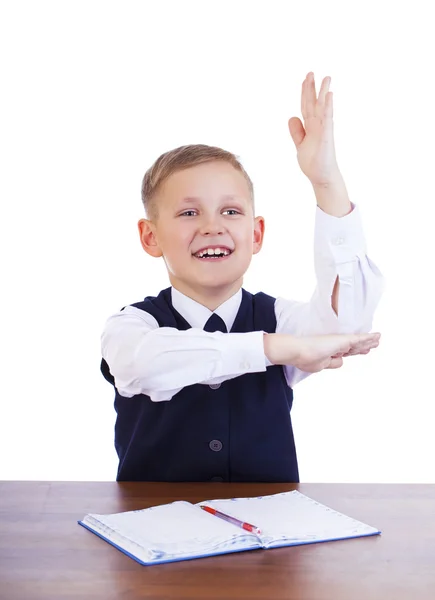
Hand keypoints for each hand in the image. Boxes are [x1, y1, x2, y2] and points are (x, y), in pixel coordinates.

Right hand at [263, 332, 380, 372]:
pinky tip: (377, 336)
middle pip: (354, 346)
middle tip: (374, 344)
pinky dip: (369, 338)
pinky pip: (360, 338)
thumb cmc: (305, 358)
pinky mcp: (343, 340)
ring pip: (359, 342)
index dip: (355, 351)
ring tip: (378, 339)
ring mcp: (340, 342)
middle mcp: (336, 346)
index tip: (362, 351)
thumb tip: (342, 361)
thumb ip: (332, 363)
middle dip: (364, 346)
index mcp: (330, 353)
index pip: (346, 352)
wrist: (299, 351)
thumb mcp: (321, 366)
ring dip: (370, 341)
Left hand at [288, 72, 341, 186]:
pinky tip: (329, 96)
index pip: (306, 106)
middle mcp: (317, 125)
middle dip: (312, 88)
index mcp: (310, 127)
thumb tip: (291, 116)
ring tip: (326, 78)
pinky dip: (328, 107)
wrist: (321, 177)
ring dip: (324, 93)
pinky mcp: (327, 136)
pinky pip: (328, 119)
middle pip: (313, 103)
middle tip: (311, 72)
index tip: (305, 79)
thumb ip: (296, 131)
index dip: (305, 93)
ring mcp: (323, 129)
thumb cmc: (313, 162)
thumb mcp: (300, 145)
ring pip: (322, 107)